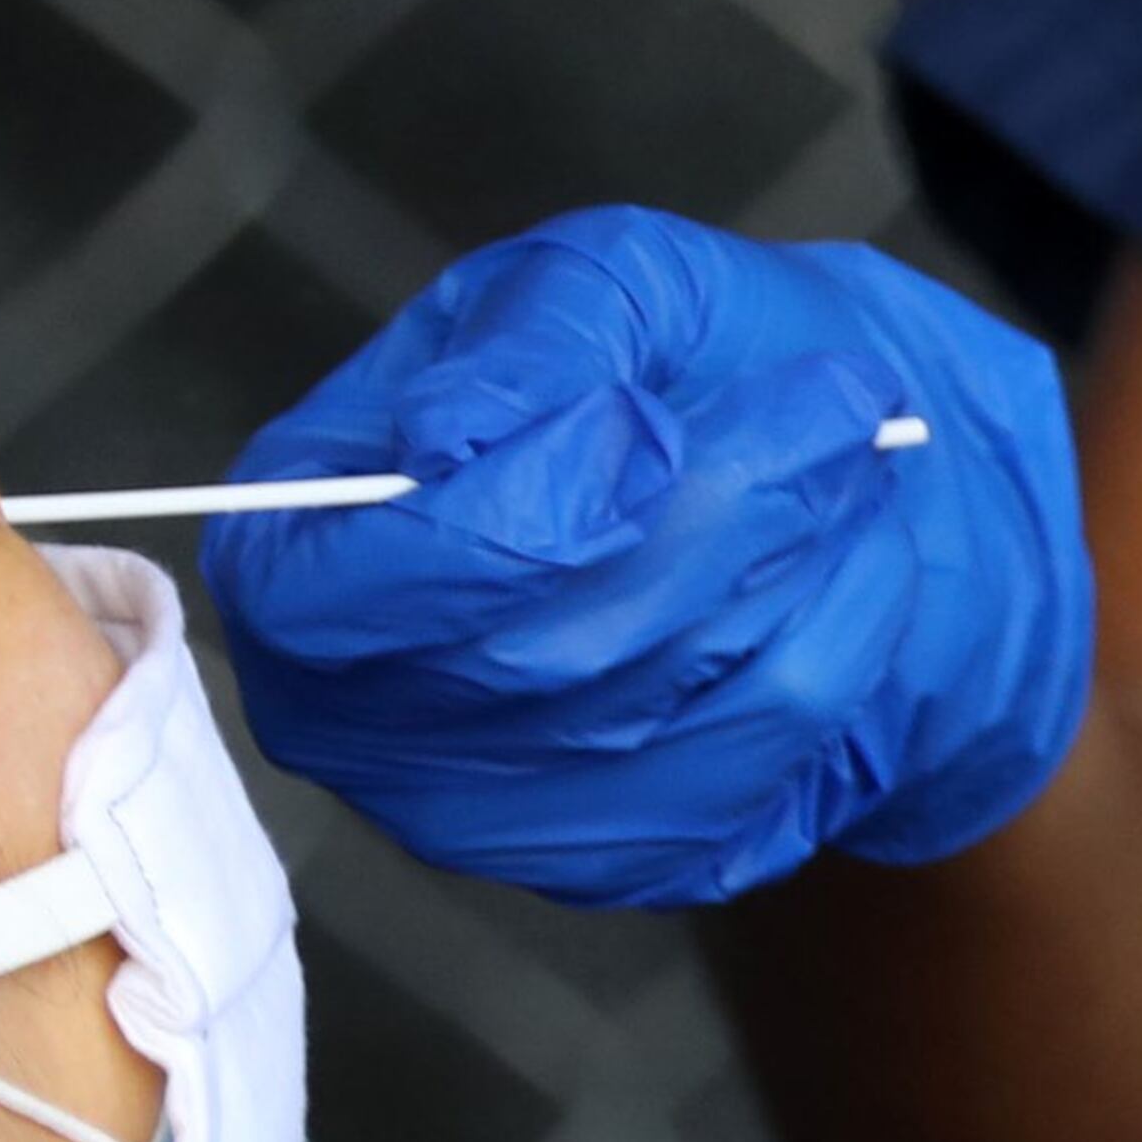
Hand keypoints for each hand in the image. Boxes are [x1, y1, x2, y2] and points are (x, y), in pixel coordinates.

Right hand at [200, 205, 1092, 906]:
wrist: (789, 485)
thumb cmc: (657, 371)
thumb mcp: (601, 280)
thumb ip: (534, 334)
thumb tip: (450, 435)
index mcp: (295, 551)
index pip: (325, 594)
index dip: (485, 532)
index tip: (643, 431)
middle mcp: (347, 710)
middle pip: (513, 663)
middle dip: (699, 523)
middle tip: (835, 402)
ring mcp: (467, 811)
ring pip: (652, 716)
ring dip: (785, 569)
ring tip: (846, 461)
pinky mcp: (601, 862)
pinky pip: (740, 775)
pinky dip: (825, 647)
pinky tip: (839, 570)